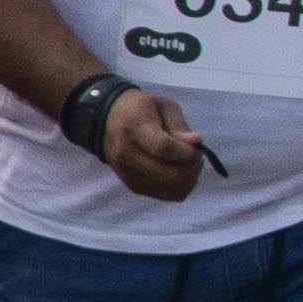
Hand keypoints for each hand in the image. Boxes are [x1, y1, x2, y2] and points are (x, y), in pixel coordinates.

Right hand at [101, 88, 208, 203]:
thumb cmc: (141, 110)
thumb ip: (180, 126)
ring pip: (172, 189)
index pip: (164, 148)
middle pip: (171, 175)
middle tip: (195, 155)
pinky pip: (166, 195)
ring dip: (190, 178)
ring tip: (188, 162)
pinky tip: (179, 170)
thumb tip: (196, 142)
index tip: (196, 145)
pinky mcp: (133, 186)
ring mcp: (128, 173)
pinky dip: (180, 186)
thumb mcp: (164, 106)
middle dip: (193, 167)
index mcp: (134, 127)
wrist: (106, 121)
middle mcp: (127, 154)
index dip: (187, 151)